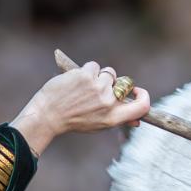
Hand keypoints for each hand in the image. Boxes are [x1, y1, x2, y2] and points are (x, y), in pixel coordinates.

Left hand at [8, 62, 150, 155]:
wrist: (47, 116)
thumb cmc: (72, 121)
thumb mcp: (98, 124)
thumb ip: (118, 118)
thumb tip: (137, 120)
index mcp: (114, 118)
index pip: (142, 106)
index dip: (144, 96)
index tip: (136, 91)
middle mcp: (109, 103)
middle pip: (125, 83)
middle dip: (114, 83)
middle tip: (95, 90)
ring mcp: (99, 88)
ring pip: (109, 72)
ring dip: (98, 76)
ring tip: (81, 88)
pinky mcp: (87, 75)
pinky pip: (94, 66)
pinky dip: (85, 70)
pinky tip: (74, 81)